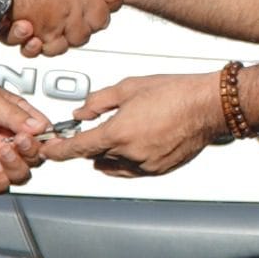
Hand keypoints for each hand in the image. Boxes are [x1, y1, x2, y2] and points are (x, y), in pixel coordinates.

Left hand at [0, 79, 47, 192]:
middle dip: (33, 151)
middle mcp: (7, 140)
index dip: (46, 137)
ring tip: (6, 152)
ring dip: (19, 165)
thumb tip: (41, 126)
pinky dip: (2, 179)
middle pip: (35, 156)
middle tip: (22, 141)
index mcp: (15, 118)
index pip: (41, 132)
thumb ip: (14, 114)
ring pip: (21, 173)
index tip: (43, 136)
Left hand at [39, 73, 225, 176]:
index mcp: (119, 133)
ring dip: (108, 155)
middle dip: (90, 145)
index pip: (77, 148)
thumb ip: (99, 101)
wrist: (209, 105)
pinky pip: (134, 170)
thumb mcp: (129, 87)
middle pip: (95, 157)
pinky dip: (128, 160)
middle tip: (96, 129)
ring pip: (114, 166)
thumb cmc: (176, 92)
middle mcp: (131, 154)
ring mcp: (147, 165)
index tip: (49, 151)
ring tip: (121, 134)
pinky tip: (137, 142)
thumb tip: (82, 111)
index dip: (58, 151)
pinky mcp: (160, 170)